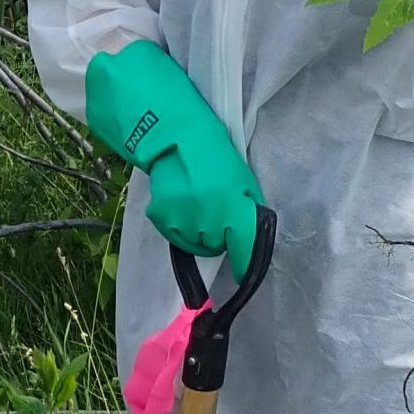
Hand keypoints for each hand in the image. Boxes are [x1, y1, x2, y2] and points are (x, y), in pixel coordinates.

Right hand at [144, 146, 262, 281]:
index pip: (244, 250)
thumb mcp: (244, 180)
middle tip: (216, 208)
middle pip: (217, 246)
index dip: (245, 265)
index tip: (244, 273)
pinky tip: (181, 204)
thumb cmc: (217, 157)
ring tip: (197, 203)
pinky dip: (180, 226)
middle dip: (220, 233)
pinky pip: (176, 236)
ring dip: (199, 232)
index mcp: (234, 209)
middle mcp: (208, 222)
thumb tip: (253, 237)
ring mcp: (182, 223)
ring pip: (196, 244)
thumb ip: (249, 210)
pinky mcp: (161, 220)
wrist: (176, 139)